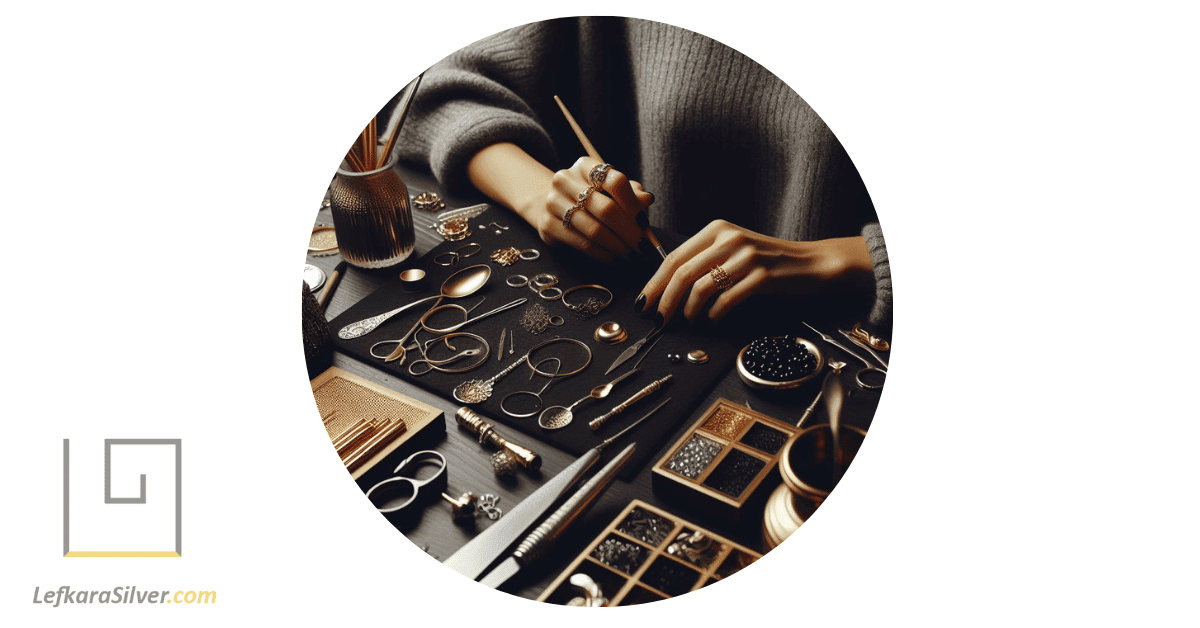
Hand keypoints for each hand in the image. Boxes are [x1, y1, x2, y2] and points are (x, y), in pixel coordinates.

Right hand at [468, 145, 654, 261]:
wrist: (554, 206)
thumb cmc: (590, 198)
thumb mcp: (610, 190)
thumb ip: (631, 194)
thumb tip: (646, 200)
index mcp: (585, 166)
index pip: (615, 182)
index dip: (633, 204)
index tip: (644, 223)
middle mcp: (565, 180)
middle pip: (606, 209)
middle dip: (629, 232)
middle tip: (642, 247)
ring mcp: (553, 202)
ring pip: (594, 230)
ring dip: (617, 247)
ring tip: (630, 255)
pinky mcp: (547, 224)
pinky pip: (581, 243)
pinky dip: (601, 254)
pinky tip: (612, 258)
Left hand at [636, 220, 874, 323]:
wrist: (812, 263)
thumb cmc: (768, 262)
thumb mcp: (733, 251)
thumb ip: (704, 262)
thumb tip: (667, 291)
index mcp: (716, 230)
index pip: (674, 257)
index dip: (655, 283)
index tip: (644, 304)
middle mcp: (729, 238)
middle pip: (682, 273)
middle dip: (665, 301)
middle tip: (659, 320)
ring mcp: (746, 256)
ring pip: (701, 287)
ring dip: (688, 310)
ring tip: (687, 322)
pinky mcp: (762, 276)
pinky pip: (727, 299)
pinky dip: (715, 314)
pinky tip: (713, 321)